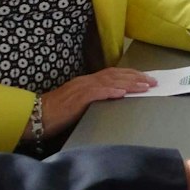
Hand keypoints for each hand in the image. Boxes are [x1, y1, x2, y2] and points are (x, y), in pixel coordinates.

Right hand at [38, 68, 156, 134]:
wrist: (37, 116)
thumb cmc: (57, 113)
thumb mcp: (78, 103)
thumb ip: (94, 98)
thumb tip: (113, 99)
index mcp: (86, 82)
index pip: (113, 74)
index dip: (131, 75)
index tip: (146, 78)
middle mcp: (85, 82)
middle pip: (115, 75)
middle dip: (136, 78)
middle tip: (153, 82)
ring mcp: (81, 89)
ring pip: (109, 82)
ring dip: (129, 83)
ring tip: (144, 86)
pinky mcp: (77, 99)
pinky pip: (96, 93)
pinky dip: (110, 91)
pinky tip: (122, 93)